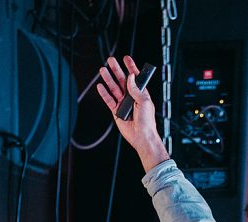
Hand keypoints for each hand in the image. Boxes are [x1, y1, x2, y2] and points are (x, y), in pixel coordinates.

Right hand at [96, 55, 169, 170]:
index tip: (126, 58)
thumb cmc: (147, 121)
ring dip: (108, 79)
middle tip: (110, 60)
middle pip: (122, 80)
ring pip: (114, 88)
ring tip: (102, 70)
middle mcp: (131, 97)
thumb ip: (136, 89)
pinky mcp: (116, 111)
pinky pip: (108, 100)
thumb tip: (131, 77)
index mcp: (141, 93)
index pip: (135, 77)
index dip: (131, 67)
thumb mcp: (145, 102)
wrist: (141, 136)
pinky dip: (104, 93)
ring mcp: (123, 103)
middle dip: (116, 70)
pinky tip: (100, 86)